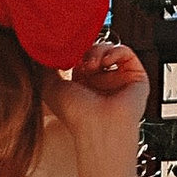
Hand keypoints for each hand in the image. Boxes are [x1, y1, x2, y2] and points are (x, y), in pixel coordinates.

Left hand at [49, 37, 149, 165]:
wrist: (99, 127)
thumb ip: (44, 69)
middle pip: (94, 50)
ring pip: (109, 49)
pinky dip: (115, 51)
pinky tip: (106, 62)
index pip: (79, 57)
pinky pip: (127, 53)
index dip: (72, 51)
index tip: (65, 52)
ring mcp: (118, 79)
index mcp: (82, 85)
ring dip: (98, 50)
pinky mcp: (135, 77)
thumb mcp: (50, 88)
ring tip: (92, 64)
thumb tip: (41, 53)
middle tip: (79, 57)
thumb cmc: (76, 115)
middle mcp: (100, 82)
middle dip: (85, 49)